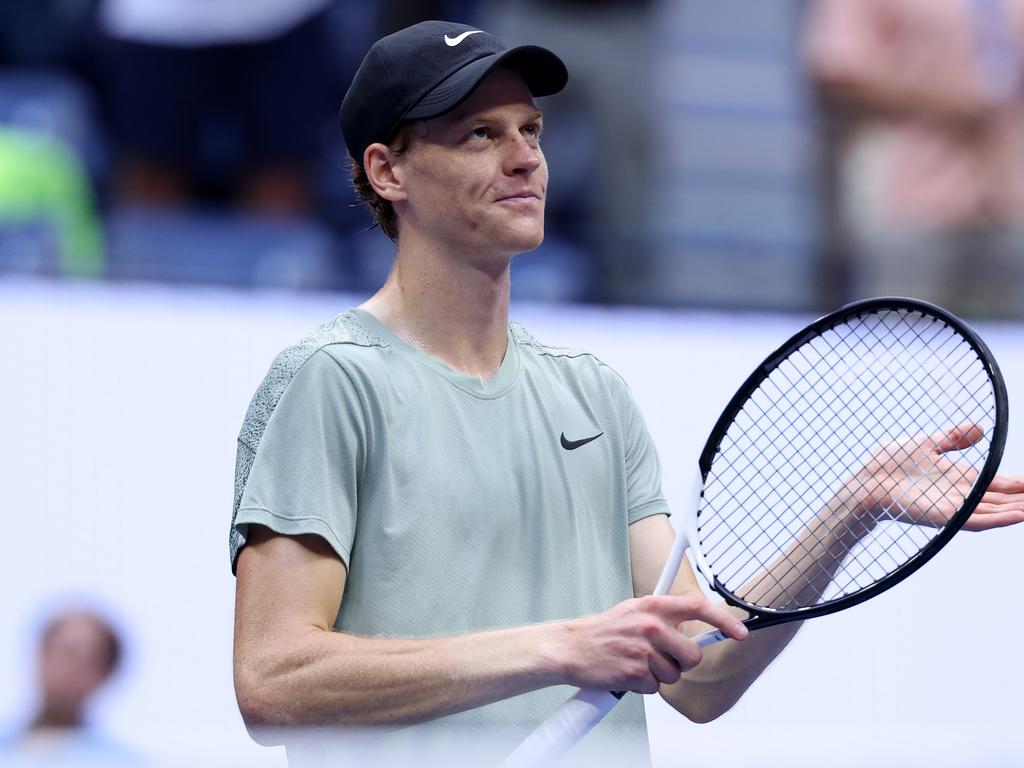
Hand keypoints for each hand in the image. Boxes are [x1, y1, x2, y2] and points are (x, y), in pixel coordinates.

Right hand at [559, 594, 746, 694]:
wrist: (570, 647)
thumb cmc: (602, 631)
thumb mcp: (633, 611)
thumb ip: (662, 616)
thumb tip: (694, 624)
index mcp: (652, 606)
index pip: (698, 607)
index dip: (725, 621)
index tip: (741, 632)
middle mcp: (650, 625)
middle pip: (692, 655)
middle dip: (682, 663)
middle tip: (662, 659)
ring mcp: (643, 649)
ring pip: (674, 675)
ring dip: (658, 676)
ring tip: (636, 663)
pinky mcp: (634, 672)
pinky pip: (655, 688)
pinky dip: (643, 686)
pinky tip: (627, 673)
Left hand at [849, 424, 1023, 530]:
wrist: (865, 480)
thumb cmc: (890, 464)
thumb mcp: (927, 445)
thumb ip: (952, 439)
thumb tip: (980, 428)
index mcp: (962, 481)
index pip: (1001, 485)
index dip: (1022, 485)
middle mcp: (963, 497)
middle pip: (1005, 501)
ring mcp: (955, 508)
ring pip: (998, 512)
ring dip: (1021, 510)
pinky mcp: (944, 517)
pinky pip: (977, 520)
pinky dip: (1000, 518)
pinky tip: (1021, 515)